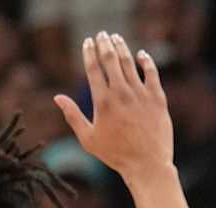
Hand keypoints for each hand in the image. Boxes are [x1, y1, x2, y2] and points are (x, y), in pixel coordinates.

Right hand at [54, 33, 173, 188]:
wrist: (147, 165)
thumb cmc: (116, 155)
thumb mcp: (88, 139)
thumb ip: (73, 116)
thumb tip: (57, 97)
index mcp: (103, 102)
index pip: (93, 68)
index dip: (89, 52)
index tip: (87, 42)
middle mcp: (121, 94)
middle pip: (110, 60)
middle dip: (104, 44)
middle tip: (101, 35)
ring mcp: (141, 94)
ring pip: (130, 63)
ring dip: (122, 47)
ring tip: (116, 38)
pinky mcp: (157, 98)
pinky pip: (152, 73)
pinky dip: (146, 61)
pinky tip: (141, 54)